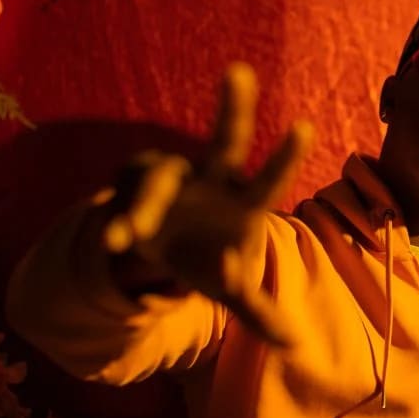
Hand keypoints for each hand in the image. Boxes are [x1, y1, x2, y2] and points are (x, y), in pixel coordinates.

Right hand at [100, 62, 312, 346]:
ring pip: (159, 178)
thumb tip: (293, 345)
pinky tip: (111, 240)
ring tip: (132, 237)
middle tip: (241, 71)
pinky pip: (120, 199)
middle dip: (233, 107)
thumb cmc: (205, 259)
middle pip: (224, 139)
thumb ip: (258, 311)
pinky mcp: (128, 186)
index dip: (285, 156)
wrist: (156, 248)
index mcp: (241, 201)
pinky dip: (115, 221)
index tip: (306, 126)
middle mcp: (208, 179)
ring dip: (146, 204)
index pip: (268, 178)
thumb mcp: (229, 289)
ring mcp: (168, 177)